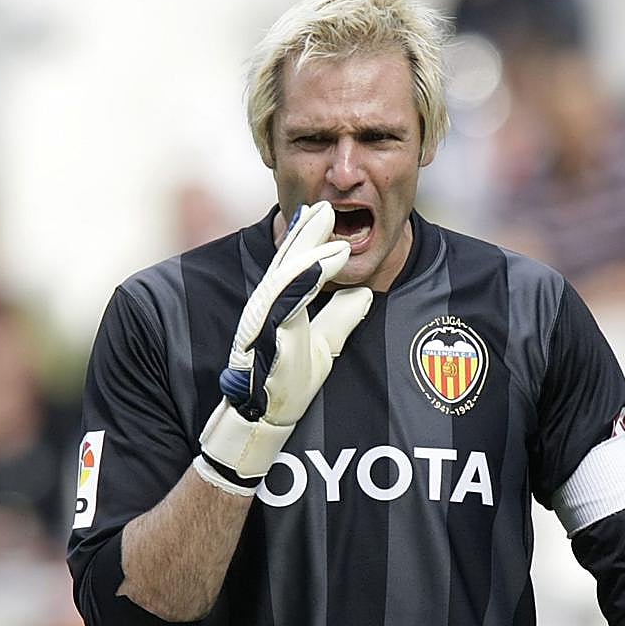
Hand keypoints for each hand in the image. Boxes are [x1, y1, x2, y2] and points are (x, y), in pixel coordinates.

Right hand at [196, 201, 372, 493]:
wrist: (259, 421)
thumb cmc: (285, 387)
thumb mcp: (324, 347)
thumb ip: (340, 320)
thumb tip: (364, 294)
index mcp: (281, 307)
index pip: (297, 265)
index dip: (310, 238)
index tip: (327, 213)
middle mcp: (268, 307)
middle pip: (287, 260)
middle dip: (305, 231)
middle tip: (325, 204)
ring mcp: (264, 319)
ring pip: (286, 273)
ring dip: (308, 247)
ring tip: (330, 222)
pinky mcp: (265, 334)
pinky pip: (286, 297)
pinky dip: (306, 276)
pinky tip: (327, 260)